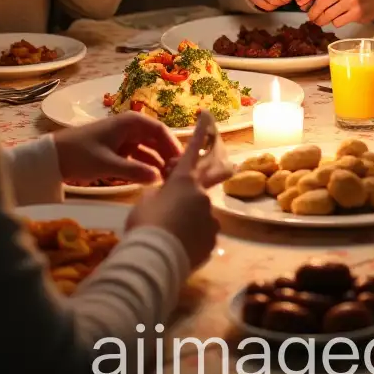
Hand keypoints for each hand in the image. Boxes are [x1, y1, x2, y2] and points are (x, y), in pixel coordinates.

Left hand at [53, 112, 182, 183]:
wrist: (53, 157)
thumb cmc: (80, 154)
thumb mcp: (107, 164)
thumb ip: (133, 171)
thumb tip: (158, 178)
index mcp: (130, 122)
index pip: (160, 130)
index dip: (172, 146)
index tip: (182, 163)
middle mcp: (130, 128)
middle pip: (156, 140)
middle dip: (166, 156)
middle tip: (176, 175)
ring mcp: (124, 139)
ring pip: (148, 150)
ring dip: (156, 163)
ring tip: (166, 180)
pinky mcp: (117, 151)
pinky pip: (137, 157)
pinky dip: (143, 167)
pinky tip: (150, 180)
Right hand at [128, 113, 219, 268]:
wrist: (155, 259)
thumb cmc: (145, 225)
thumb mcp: (145, 202)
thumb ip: (160, 193)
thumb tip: (169, 197)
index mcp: (182, 180)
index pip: (191, 149)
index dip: (200, 131)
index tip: (207, 114)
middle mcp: (201, 193)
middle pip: (215, 173)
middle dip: (219, 166)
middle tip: (228, 163)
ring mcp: (210, 216)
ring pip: (202, 212)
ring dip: (191, 219)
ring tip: (171, 235)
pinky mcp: (213, 238)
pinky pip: (203, 233)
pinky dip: (193, 237)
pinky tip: (178, 248)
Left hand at [297, 0, 373, 26]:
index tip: (300, 3)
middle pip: (320, 3)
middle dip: (312, 13)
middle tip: (311, 16)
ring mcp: (352, 1)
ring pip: (327, 15)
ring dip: (321, 20)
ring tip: (320, 21)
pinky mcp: (356, 14)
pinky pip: (337, 22)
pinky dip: (334, 23)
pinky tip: (338, 19)